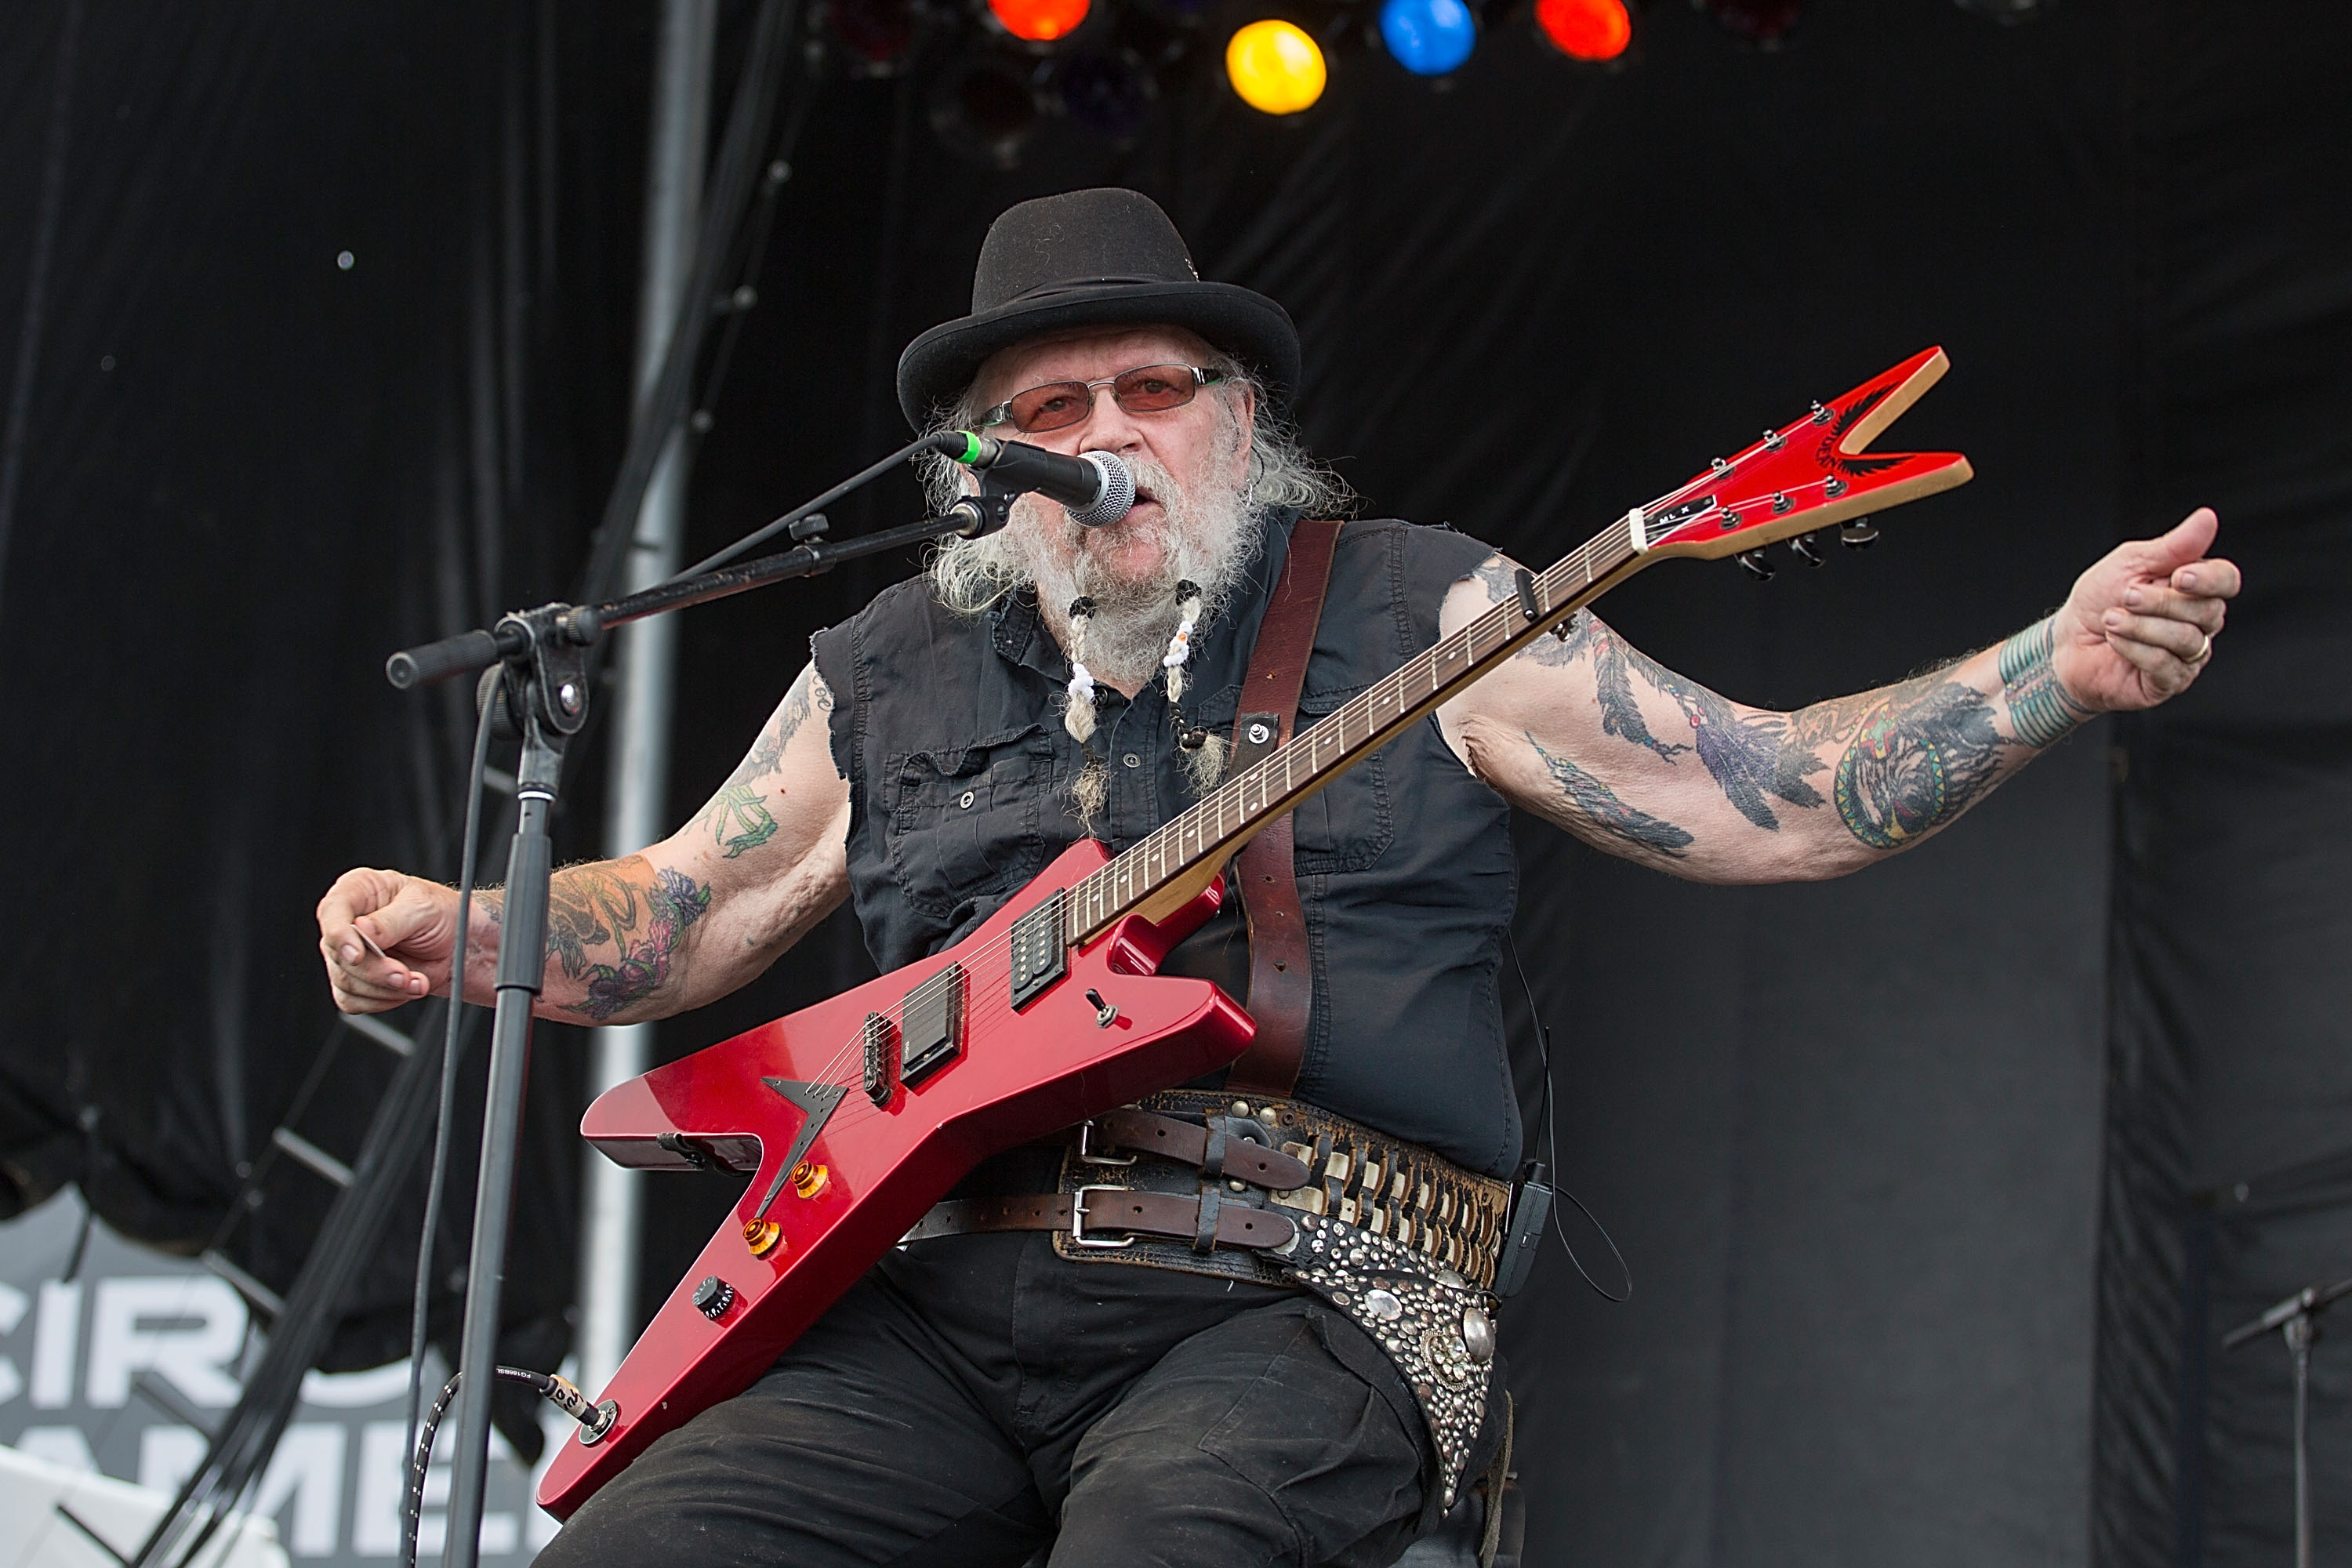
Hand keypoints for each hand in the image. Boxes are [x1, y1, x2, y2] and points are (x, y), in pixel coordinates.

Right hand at [316, 868, 464, 1013]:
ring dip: (385, 989)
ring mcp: (348, 953)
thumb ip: (391, 921)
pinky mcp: (356, 980)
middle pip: (339, 954)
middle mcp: (347, 921)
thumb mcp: (423, 908)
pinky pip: (353, 1001)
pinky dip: (383, 1000)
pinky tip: (406, 988)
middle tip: (405, 975)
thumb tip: (361, 930)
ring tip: (417, 980)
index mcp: (358, 890)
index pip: (332, 911)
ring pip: (346, 982)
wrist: (460, 945)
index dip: (339, 936)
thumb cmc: (441, 915)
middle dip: (376, 971)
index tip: (357, 955)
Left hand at [2052, 507, 2239, 711]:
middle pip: (2207, 611)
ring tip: (2112, 619)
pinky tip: (2115, 640)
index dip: (2209, 579)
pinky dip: (2135, 649)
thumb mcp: (2130, 563)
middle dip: (2161, 602)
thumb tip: (2208, 518)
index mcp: (2195, 589)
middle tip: (2126, 596)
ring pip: (2187, 639)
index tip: (2179, 576)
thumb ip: (2172, 546)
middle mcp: (2199, 623)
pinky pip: (2166, 665)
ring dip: (2142, 626)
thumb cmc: (2099, 599)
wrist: (2065, 642)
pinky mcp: (2169, 682)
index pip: (2227, 581)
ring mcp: (2188, 655)